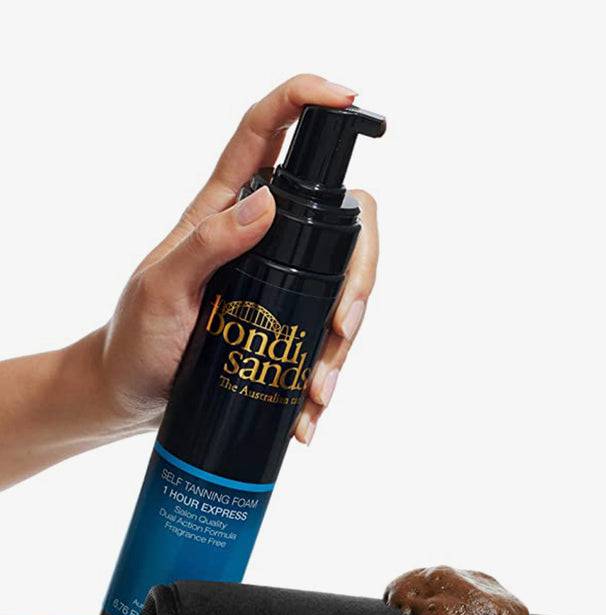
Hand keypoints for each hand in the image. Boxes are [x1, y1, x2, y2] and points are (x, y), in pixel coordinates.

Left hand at [100, 74, 378, 443]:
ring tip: (319, 390)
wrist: (132, 396)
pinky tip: (311, 412)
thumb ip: (207, 243)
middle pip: (342, 219)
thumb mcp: (162, 288)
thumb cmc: (136, 338)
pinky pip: (329, 337)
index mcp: (226, 208)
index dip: (305, 101)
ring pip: (346, 284)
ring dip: (346, 340)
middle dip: (360, 270)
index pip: (267, 133)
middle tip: (343, 325)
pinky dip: (329, 373)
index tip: (347, 99)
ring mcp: (283, 281)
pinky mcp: (290, 323)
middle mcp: (265, 237)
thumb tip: (266, 203)